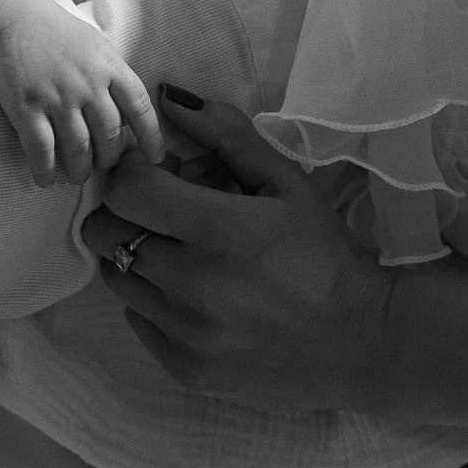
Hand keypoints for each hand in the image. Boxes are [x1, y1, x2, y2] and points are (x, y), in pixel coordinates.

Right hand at [0, 0, 163, 188]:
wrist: (13, 17)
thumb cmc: (59, 35)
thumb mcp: (97, 47)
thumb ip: (114, 78)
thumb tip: (130, 115)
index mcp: (110, 67)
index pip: (140, 108)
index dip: (152, 137)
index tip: (156, 158)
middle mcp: (88, 84)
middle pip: (109, 137)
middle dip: (107, 159)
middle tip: (100, 164)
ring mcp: (57, 96)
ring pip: (78, 150)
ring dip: (79, 171)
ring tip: (76, 175)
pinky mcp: (26, 107)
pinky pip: (41, 151)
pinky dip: (45, 172)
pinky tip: (45, 180)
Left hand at [82, 96, 401, 412]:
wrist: (361, 340)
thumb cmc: (323, 251)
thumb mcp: (285, 181)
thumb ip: (225, 134)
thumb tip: (169, 99)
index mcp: (217, 229)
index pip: (126, 189)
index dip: (132, 171)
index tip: (156, 171)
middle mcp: (191, 284)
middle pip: (105, 232)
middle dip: (124, 211)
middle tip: (160, 210)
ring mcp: (184, 333)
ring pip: (116, 277)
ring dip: (136, 255)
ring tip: (180, 253)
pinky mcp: (184, 369)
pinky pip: (137, 320)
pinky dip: (153, 301)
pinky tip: (195, 296)